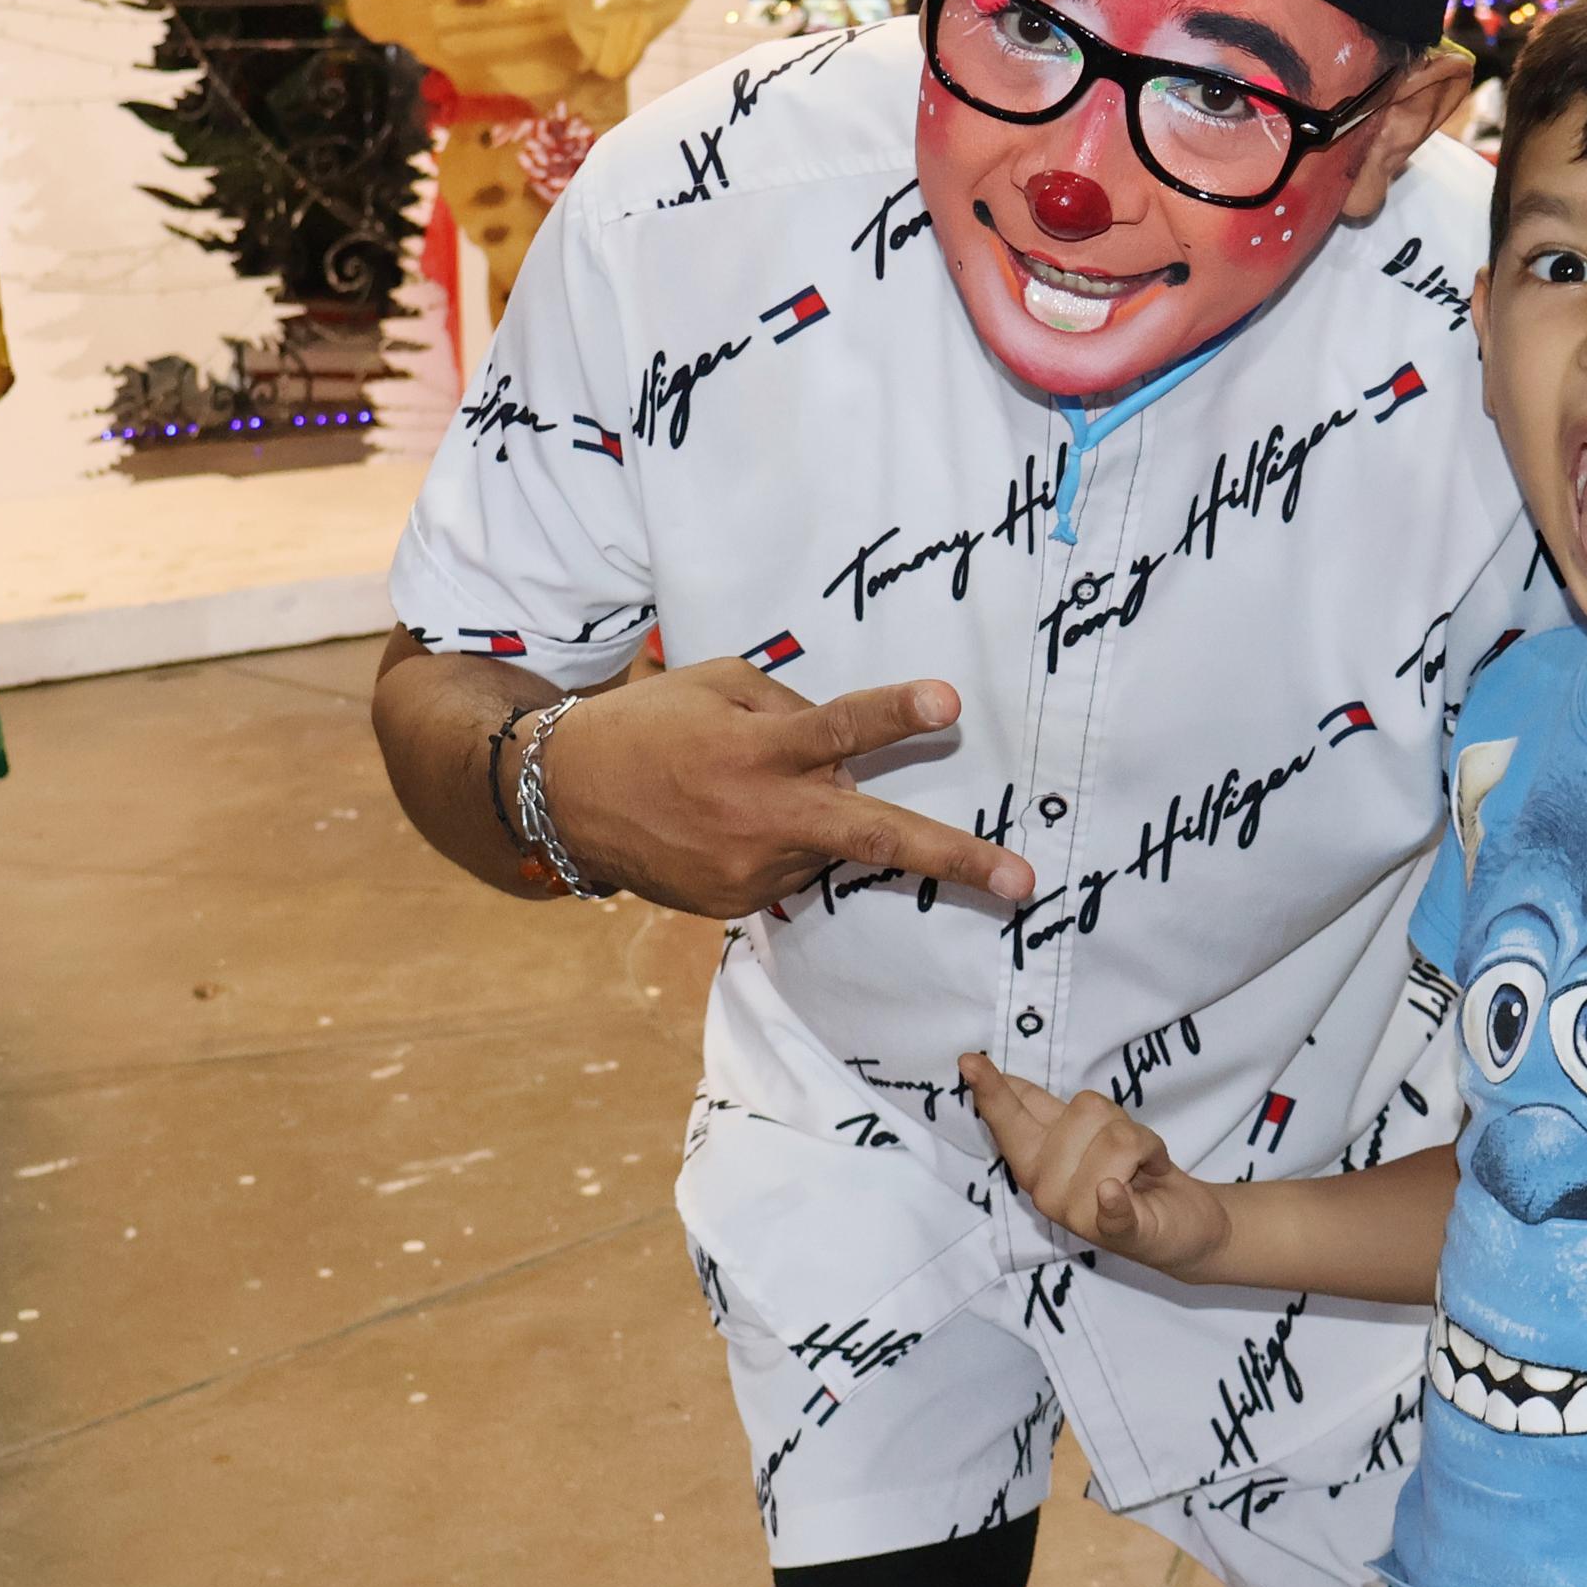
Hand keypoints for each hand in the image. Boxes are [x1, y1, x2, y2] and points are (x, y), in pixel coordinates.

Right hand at [537, 657, 1034, 918]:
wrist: (565, 801)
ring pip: (830, 841)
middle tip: (1021, 880)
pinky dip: (785, 839)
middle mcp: (762, 815)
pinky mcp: (742, 902)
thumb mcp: (718, 683)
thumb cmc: (650, 725)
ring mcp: (753, 868)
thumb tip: (852, 747)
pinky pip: (794, 864)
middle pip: (873, 836)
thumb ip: (791, 707)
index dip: (894, 714)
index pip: (837, 726)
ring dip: (821, 816)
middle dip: (954, 859)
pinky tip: (729, 821)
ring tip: (745, 790)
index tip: (948, 701)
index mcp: (756, 748)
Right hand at [956, 1053, 1235, 1275]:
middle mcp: (1047, 1189)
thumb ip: (1046, 1111)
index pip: (1011, 1119)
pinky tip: (1113, 1193)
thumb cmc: (1130, 1171)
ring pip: (1119, 1139)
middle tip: (1129, 1149)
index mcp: (1035, 1161)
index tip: (969, 1060)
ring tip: (1143, 1169)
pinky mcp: (1122, 1232)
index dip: (991, 1089)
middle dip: (1119, 1118)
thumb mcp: (1087, 1133)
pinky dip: (1114, 1201)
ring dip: (1146, 1144)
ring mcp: (1080, 1215)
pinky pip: (1113, 1208)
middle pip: (1084, 1111)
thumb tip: (1002, 1079)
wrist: (1185, 1223)